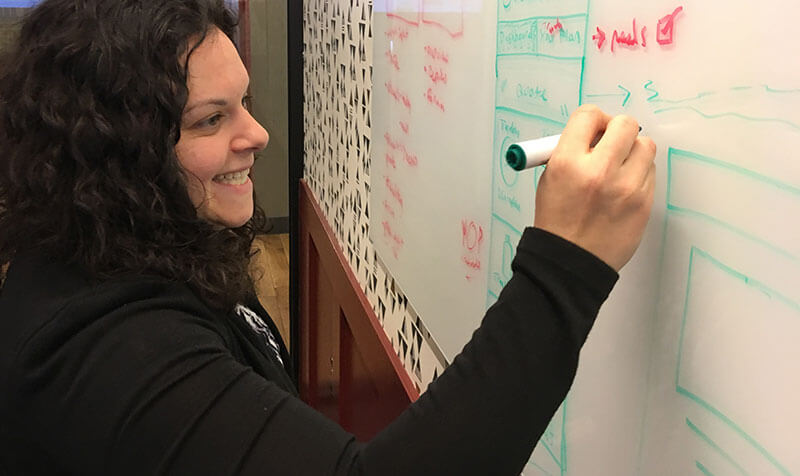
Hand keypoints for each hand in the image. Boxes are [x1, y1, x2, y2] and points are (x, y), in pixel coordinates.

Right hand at [533, 105, 655, 270]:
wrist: (570, 262)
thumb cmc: (558, 222)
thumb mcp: (550, 180)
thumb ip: (572, 151)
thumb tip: (596, 131)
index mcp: (567, 163)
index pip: (589, 116)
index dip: (594, 119)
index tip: (595, 128)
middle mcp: (598, 171)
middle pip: (625, 124)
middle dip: (618, 129)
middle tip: (612, 142)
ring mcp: (625, 188)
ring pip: (645, 146)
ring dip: (633, 151)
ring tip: (619, 168)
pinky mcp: (644, 203)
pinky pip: (651, 172)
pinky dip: (639, 175)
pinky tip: (623, 189)